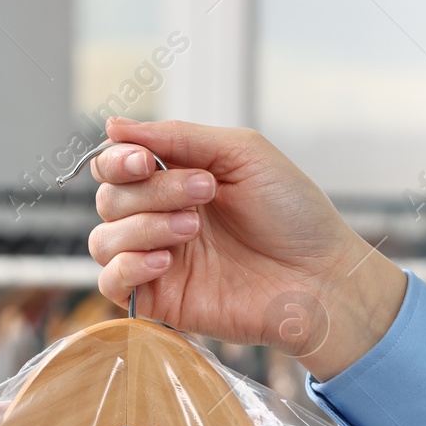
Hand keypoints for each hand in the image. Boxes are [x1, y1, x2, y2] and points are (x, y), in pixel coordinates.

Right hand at [86, 118, 407, 380]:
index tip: (143, 160)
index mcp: (177, 179)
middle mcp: (160, 218)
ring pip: (104, 239)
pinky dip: (129, 266)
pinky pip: (111, 282)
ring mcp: (157, 261)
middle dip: (151, 190)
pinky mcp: (160, 300)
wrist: (321, 277)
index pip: (116, 165)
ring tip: (194, 228)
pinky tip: (168, 260)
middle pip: (109, 198)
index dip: (117, 159)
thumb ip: (178, 136)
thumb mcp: (241, 153)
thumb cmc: (294, 214)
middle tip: (204, 193)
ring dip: (144, 226)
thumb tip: (113, 125)